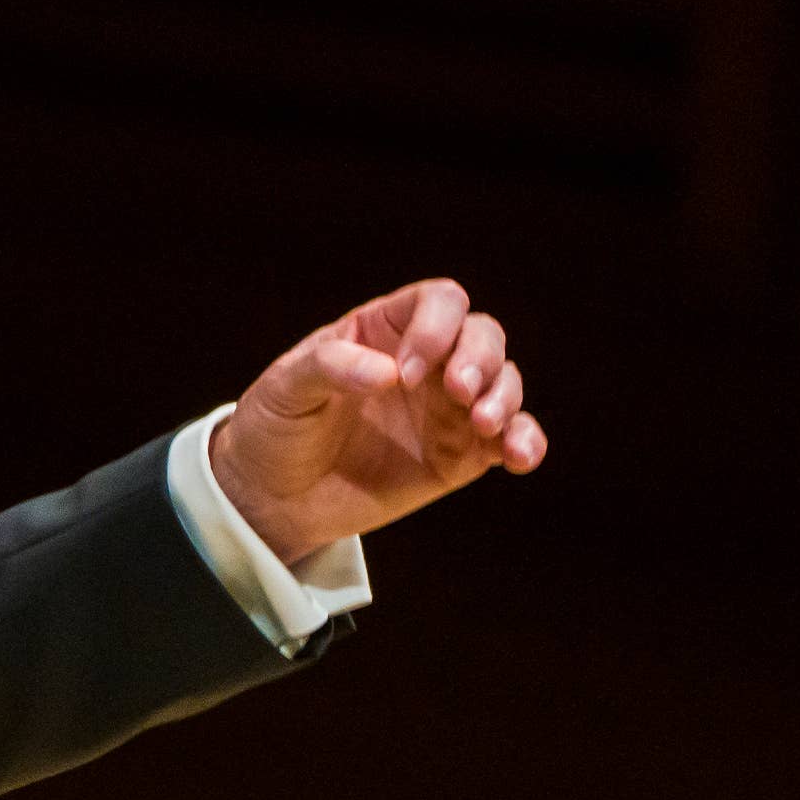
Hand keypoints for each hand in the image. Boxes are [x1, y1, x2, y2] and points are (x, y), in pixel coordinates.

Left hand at [208, 277, 547, 564]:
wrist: (274, 497)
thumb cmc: (275, 427)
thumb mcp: (284, 389)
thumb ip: (330, 368)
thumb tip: (388, 373)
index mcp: (385, 330)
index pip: (440, 302)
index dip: (437, 327)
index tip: (404, 373)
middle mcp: (426, 362)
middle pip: (483, 336)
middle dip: (480, 359)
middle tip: (456, 392)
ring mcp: (447, 409)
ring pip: (504, 383)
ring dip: (505, 398)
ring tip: (482, 424)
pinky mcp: (461, 456)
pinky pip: (510, 439)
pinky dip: (525, 442)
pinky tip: (519, 457)